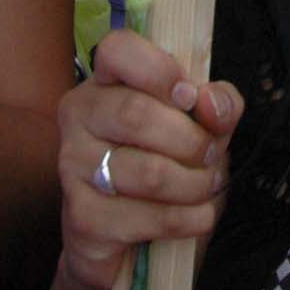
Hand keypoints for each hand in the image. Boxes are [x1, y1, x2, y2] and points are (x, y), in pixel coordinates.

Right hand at [57, 27, 239, 289]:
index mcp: (103, 81)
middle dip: (191, 139)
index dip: (160, 70)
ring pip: (148, 172)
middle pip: (136, 114)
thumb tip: (211, 103)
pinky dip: (188, 219)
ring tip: (207, 186)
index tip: (190, 96)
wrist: (128, 238)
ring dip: (195, 184)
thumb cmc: (166, 162)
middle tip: (212, 154)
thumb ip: (217, 104)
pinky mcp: (82, 218)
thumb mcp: (200, 124)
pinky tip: (196, 216)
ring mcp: (73, 168)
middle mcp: (78, 117)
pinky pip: (148, 217)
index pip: (117, 50)